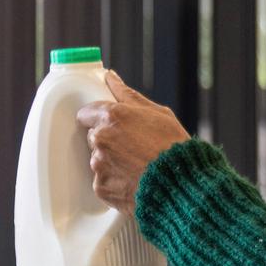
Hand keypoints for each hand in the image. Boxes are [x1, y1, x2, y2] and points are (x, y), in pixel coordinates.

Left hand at [76, 71, 189, 211]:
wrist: (179, 185)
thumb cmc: (173, 147)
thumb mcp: (158, 113)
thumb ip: (128, 95)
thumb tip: (110, 78)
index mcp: (111, 116)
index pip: (86, 113)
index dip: (98, 119)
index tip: (110, 125)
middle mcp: (100, 139)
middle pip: (93, 137)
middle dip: (107, 141)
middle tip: (131, 148)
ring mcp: (98, 164)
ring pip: (97, 160)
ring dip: (110, 162)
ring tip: (135, 167)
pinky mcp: (100, 187)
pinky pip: (102, 181)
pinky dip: (114, 182)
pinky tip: (132, 181)